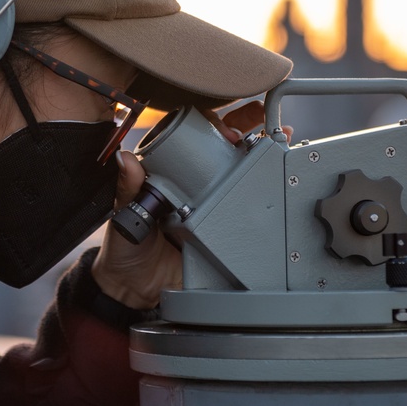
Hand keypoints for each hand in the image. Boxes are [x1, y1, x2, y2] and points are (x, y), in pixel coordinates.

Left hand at [91, 101, 288, 308]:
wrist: (137, 290)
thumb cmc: (126, 248)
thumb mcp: (125, 215)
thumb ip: (127, 188)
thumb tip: (126, 158)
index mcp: (171, 175)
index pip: (194, 138)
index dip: (212, 125)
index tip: (225, 127)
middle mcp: (195, 184)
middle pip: (224, 147)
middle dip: (248, 125)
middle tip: (263, 116)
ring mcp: (213, 204)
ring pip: (241, 171)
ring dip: (263, 150)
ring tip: (281, 137)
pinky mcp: (226, 226)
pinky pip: (246, 206)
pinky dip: (265, 188)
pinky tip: (280, 173)